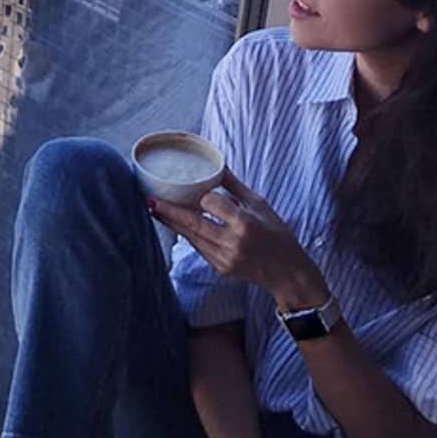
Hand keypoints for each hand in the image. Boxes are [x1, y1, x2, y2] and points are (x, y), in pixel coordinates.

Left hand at [149, 170, 327, 305]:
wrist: (287, 272)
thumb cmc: (277, 234)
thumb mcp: (260, 205)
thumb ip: (235, 187)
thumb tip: (217, 165)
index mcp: (245, 224)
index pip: (212, 204)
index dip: (205, 197)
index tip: (201, 193)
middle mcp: (233, 243)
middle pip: (193, 223)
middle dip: (169, 211)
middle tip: (149, 199)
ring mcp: (225, 258)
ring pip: (191, 237)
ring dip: (172, 223)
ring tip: (155, 209)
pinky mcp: (220, 268)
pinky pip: (198, 248)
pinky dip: (187, 235)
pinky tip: (176, 224)